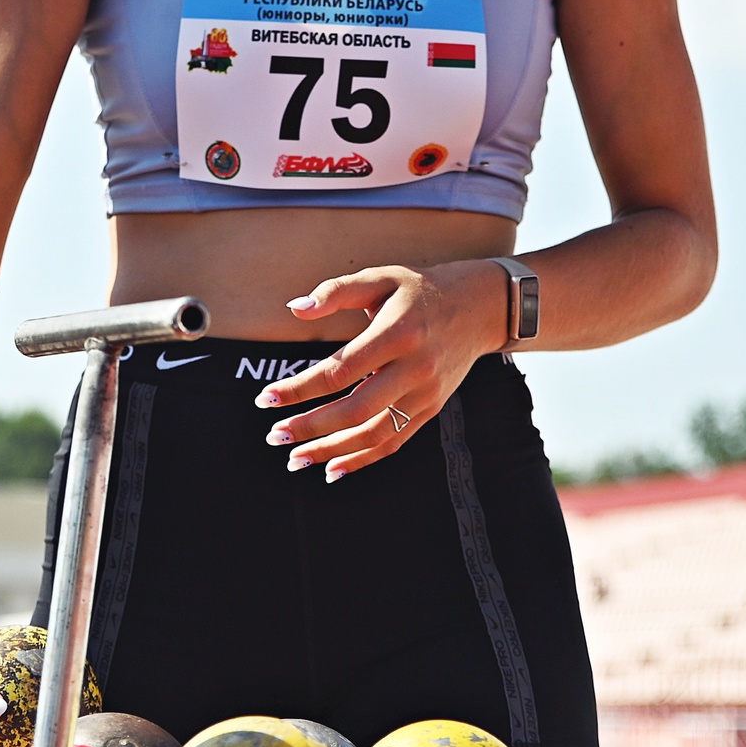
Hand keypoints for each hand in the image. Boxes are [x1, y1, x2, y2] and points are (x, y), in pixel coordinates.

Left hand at [255, 261, 508, 480]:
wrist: (479, 308)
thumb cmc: (419, 290)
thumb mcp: (380, 278)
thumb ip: (335, 291)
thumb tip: (295, 309)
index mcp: (397, 333)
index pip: (340, 370)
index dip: (300, 388)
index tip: (266, 398)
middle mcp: (414, 368)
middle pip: (356, 409)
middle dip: (310, 427)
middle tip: (273, 435)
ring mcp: (426, 393)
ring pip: (375, 434)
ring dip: (331, 451)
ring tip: (294, 458)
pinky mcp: (431, 408)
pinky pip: (393, 441)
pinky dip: (362, 459)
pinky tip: (331, 468)